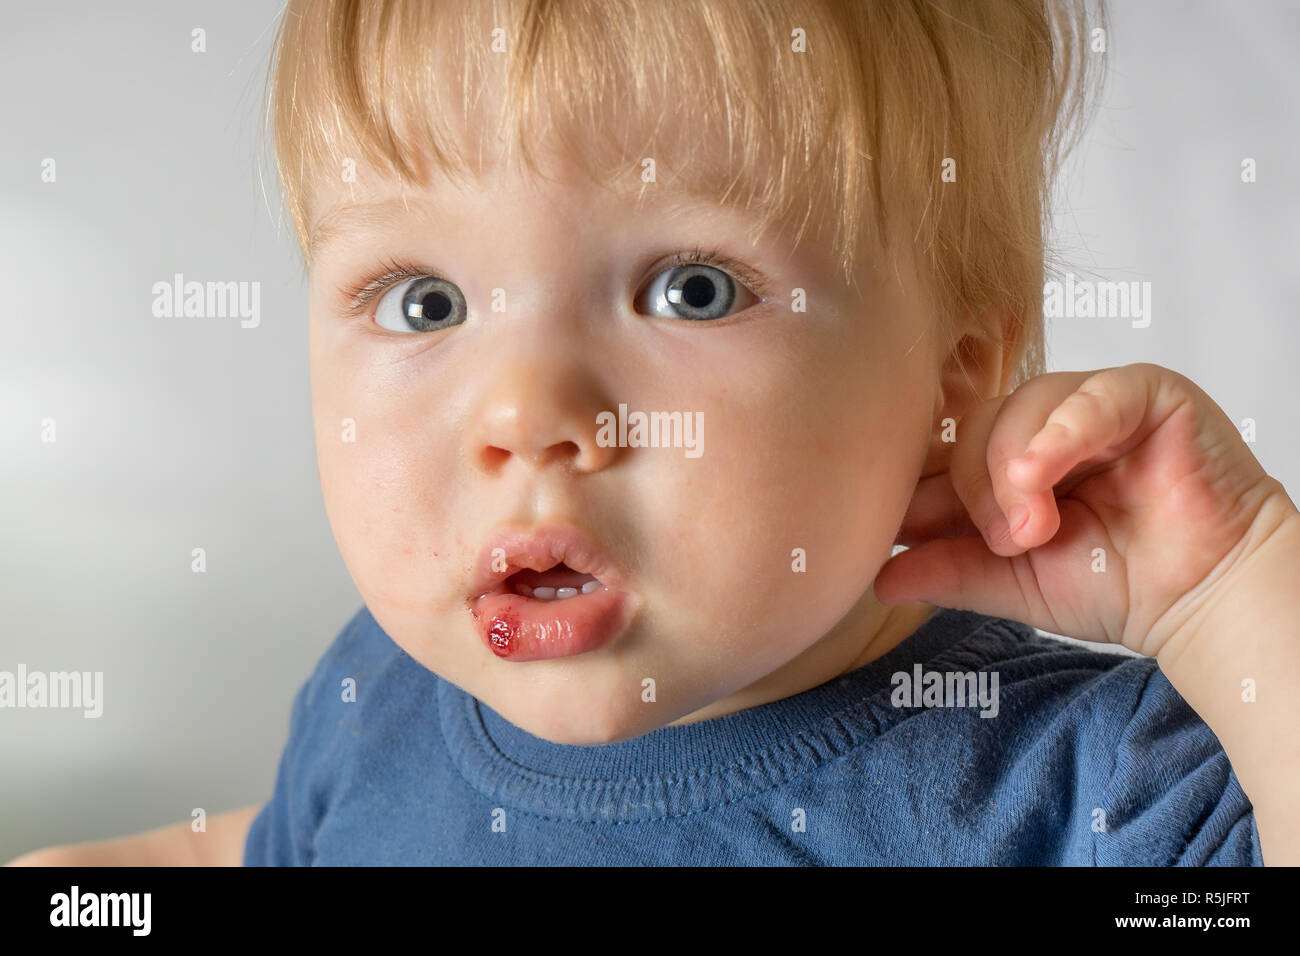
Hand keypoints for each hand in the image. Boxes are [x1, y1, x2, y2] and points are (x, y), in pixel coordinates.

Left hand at [875, 362, 1294, 655]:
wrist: (1200, 601)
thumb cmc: (1117, 585)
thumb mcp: (1012, 582)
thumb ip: (949, 570)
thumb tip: (879, 579)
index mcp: (1008, 460)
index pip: (948, 453)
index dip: (926, 486)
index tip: (904, 524)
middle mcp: (1044, 424)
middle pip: (976, 426)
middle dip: (977, 488)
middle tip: (1009, 543)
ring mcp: (1091, 403)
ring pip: (1022, 405)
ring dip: (1017, 469)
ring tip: (1037, 528)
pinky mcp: (1145, 393)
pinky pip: (1092, 395)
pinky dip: (1064, 432)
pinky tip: (1049, 468)